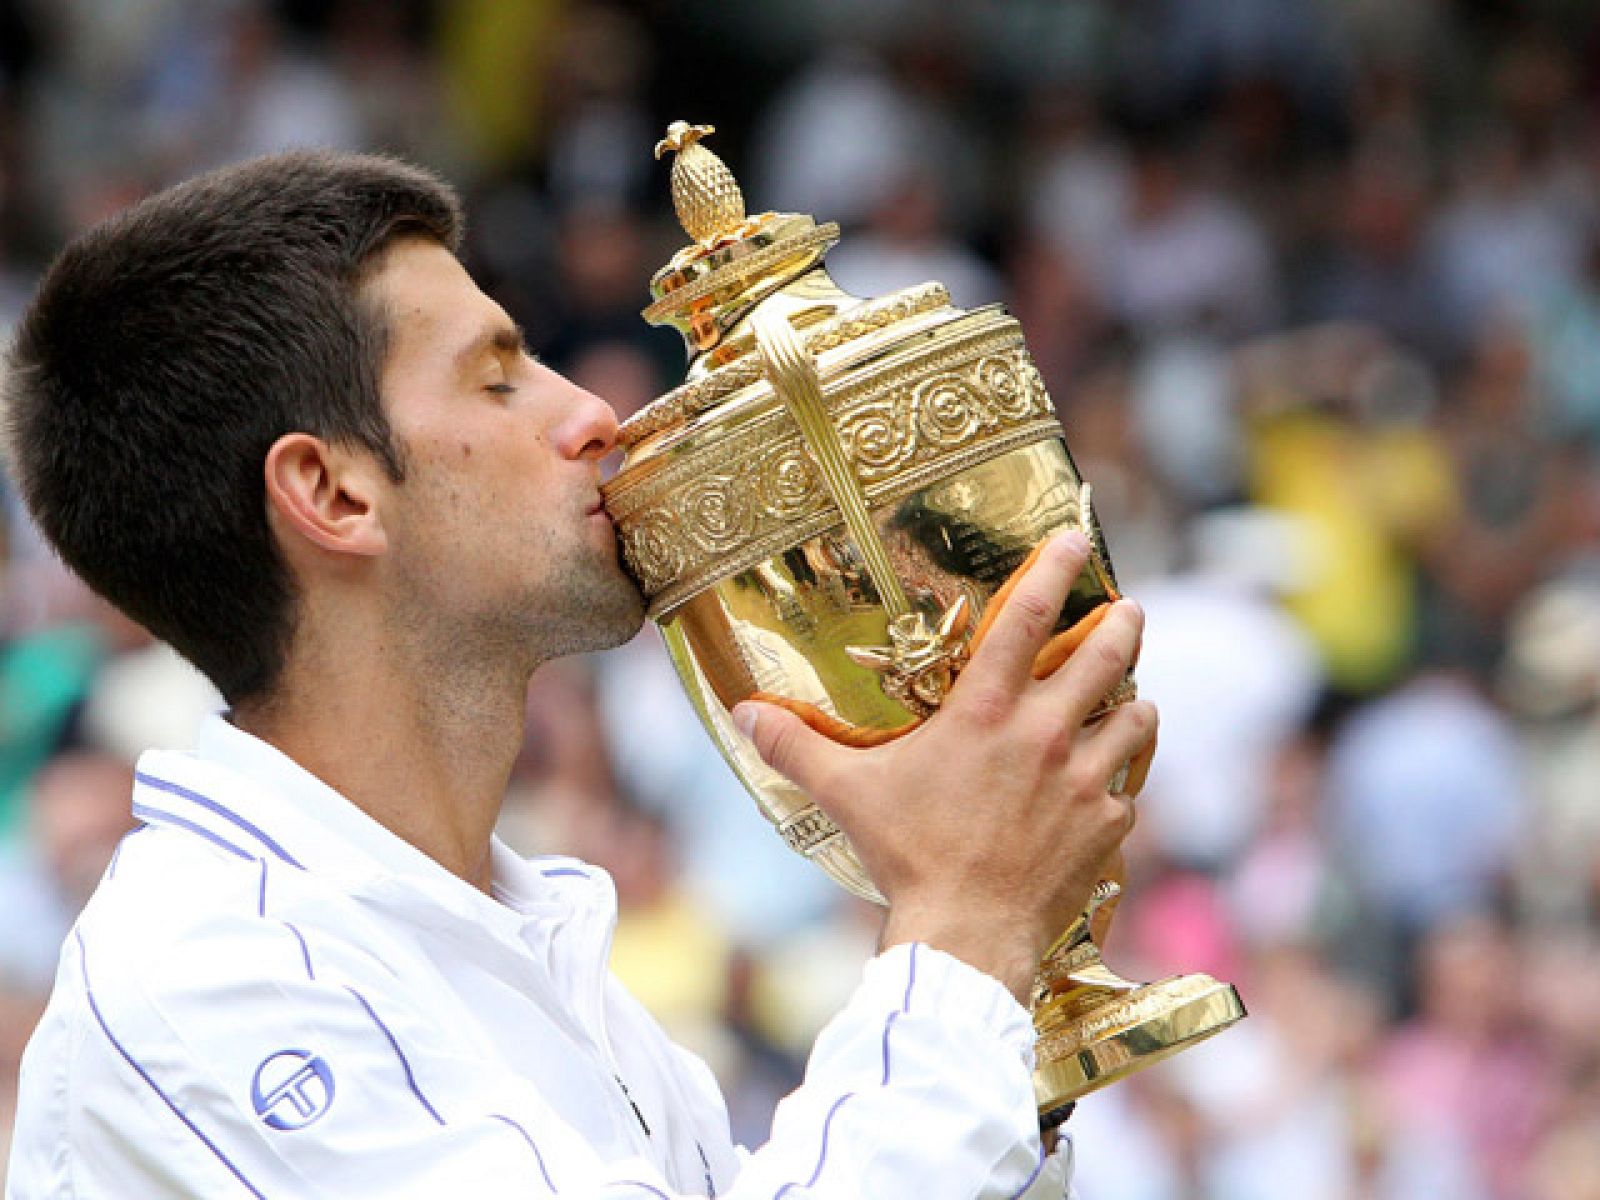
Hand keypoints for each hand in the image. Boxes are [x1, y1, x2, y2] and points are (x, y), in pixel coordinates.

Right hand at [733, 532, 1155, 1001]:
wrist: (966, 934)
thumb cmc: (906, 855)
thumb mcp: (846, 793)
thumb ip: (795, 747)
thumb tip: (741, 714)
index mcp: (984, 711)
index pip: (1026, 617)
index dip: (1056, 569)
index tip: (1076, 539)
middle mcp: (1043, 732)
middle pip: (1105, 655)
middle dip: (1122, 625)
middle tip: (1128, 612)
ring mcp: (1083, 779)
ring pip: (1135, 716)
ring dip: (1134, 703)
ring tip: (1130, 699)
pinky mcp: (1106, 825)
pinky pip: (1128, 789)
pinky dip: (1123, 782)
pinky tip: (1111, 786)